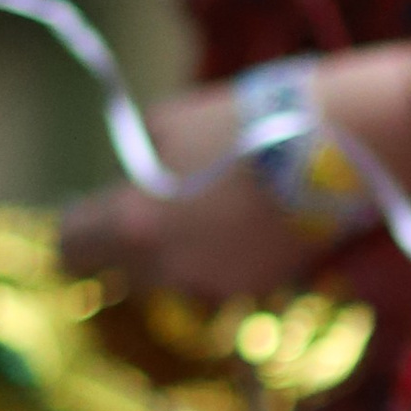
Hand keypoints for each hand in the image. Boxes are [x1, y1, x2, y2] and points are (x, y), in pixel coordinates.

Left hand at [57, 42, 410, 305]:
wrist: (338, 148)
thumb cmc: (244, 120)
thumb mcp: (169, 121)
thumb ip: (139, 158)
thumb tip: (136, 176)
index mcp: (132, 223)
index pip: (71, 246)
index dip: (75, 230)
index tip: (87, 216)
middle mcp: (166, 270)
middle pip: (122, 272)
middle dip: (127, 247)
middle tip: (150, 209)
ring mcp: (213, 286)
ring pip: (172, 281)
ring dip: (176, 256)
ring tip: (203, 213)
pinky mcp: (256, 290)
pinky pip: (216, 281)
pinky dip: (219, 260)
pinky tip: (241, 224)